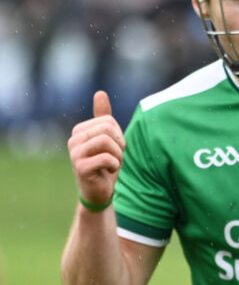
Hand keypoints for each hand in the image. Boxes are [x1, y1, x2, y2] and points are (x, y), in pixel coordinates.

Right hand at [68, 91, 125, 206]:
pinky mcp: (80, 167)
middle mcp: (73, 139)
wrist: (100, 191)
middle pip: (107, 129)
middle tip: (116, 158)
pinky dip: (114, 165)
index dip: (119, 136)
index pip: (108, 121)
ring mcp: (74, 153)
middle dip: (119, 145)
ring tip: (113, 164)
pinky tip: (109, 171)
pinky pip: (106, 158)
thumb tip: (100, 93)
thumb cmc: (106, 165)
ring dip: (118, 155)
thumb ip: (104, 118)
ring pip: (106, 142)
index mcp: (80, 130)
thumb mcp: (109, 139)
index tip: (115, 149)